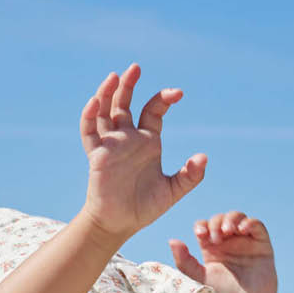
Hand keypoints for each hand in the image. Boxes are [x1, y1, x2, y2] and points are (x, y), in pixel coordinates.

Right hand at [79, 63, 206, 239]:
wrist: (120, 224)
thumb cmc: (144, 207)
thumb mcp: (172, 192)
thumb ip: (190, 176)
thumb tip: (203, 157)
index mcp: (148, 142)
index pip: (153, 111)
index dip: (164, 99)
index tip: (177, 94)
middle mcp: (128, 139)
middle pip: (124, 103)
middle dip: (129, 85)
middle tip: (136, 68)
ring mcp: (111, 145)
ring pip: (105, 112)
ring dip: (107, 94)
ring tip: (114, 77)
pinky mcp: (97, 156)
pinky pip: (89, 132)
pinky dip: (90, 116)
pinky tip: (95, 103)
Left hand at [169, 212, 278, 292]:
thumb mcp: (199, 278)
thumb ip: (184, 262)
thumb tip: (172, 240)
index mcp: (211, 248)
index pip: (205, 227)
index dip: (202, 225)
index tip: (200, 234)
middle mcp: (228, 242)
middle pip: (220, 219)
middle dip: (216, 223)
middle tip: (215, 238)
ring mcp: (245, 241)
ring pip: (238, 218)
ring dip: (231, 219)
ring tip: (228, 231)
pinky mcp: (261, 244)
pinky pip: (257, 225)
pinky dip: (249, 222)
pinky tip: (242, 229)